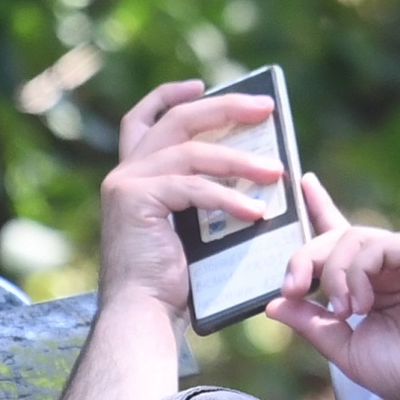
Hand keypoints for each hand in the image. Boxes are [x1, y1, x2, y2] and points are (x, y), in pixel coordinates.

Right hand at [88, 79, 289, 319]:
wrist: (142, 315)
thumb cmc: (171, 282)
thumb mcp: (189, 228)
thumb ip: (203, 195)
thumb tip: (255, 171)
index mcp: (131, 176)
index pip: (142, 118)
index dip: (170, 95)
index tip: (202, 84)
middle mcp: (123, 172)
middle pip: (177, 120)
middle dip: (225, 109)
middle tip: (266, 108)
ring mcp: (126, 183)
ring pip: (192, 153)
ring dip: (240, 161)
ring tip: (276, 172)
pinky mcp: (135, 199)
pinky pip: (193, 188)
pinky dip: (228, 198)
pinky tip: (256, 212)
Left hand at [263, 181, 399, 399]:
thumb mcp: (346, 348)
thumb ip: (312, 324)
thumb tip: (274, 304)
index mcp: (376, 283)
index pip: (343, 239)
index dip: (322, 208)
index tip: (304, 184)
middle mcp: (393, 264)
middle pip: (337, 237)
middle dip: (305, 259)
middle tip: (291, 289)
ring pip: (350, 238)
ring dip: (332, 274)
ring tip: (344, 311)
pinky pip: (373, 245)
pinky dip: (356, 273)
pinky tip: (364, 304)